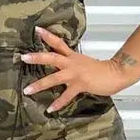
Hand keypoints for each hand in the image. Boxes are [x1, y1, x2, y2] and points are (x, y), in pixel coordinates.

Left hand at [20, 26, 139, 113]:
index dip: (47, 36)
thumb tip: (62, 66)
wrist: (116, 73)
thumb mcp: (84, 63)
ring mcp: (75, 74)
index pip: (58, 43)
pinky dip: (58, 103)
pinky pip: (66, 95)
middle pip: (52, 57)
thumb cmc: (102, 70)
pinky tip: (50, 109)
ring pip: (54, 78)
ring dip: (40, 84)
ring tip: (27, 90)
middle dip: (37, 57)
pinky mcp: (80, 85)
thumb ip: (72, 63)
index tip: (37, 30)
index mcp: (72, 57)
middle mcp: (72, 63)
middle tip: (23, 57)